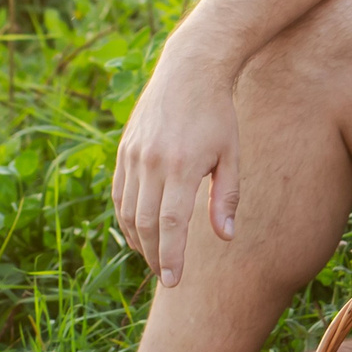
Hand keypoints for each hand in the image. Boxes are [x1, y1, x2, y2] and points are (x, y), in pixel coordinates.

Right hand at [112, 49, 241, 287]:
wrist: (189, 70)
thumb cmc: (219, 114)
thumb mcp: (231, 155)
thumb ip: (226, 198)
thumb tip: (225, 238)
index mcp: (180, 166)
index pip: (169, 224)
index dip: (171, 256)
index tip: (174, 281)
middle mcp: (150, 163)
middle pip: (144, 223)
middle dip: (154, 255)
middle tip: (166, 277)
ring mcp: (132, 156)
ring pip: (127, 211)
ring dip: (138, 240)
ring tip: (155, 258)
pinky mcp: (123, 150)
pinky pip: (120, 193)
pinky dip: (126, 217)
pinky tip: (139, 232)